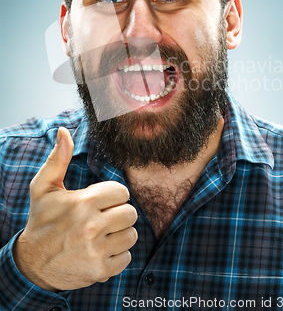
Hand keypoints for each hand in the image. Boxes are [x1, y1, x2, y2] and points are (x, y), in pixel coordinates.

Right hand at [13, 127, 137, 291]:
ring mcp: (96, 250)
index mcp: (82, 203)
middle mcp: (91, 227)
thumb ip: (58, 158)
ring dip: (120, 234)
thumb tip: (63, 131)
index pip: (122, 192)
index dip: (113, 196)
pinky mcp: (100, 270)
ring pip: (131, 235)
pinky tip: (101, 250)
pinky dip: (117, 254)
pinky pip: (127, 257)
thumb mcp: (44, 187)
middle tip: (102, 218)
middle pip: (131, 213)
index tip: (100, 201)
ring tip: (101, 234)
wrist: (32, 263)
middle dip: (118, 214)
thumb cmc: (42, 220)